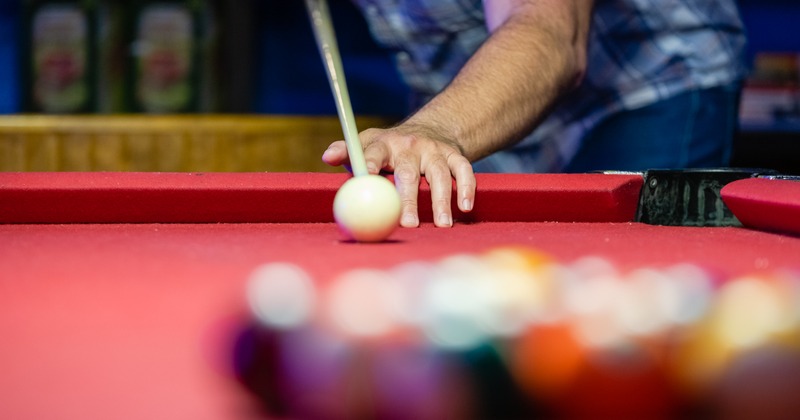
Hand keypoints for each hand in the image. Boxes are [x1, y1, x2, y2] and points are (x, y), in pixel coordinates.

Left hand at [322, 123, 475, 227]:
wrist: (429, 130)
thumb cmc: (389, 149)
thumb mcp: (367, 144)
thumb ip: (348, 154)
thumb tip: (327, 157)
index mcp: (384, 144)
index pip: (373, 152)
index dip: (368, 163)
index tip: (365, 177)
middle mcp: (410, 145)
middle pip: (408, 172)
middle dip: (408, 198)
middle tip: (407, 223)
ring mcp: (435, 151)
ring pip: (440, 175)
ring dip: (442, 200)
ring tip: (442, 225)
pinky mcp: (456, 156)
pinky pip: (465, 171)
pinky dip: (467, 189)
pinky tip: (465, 208)